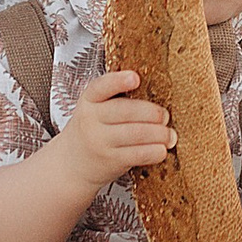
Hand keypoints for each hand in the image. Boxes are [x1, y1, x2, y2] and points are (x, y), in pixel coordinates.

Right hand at [49, 68, 173, 197]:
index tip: (135, 77)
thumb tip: (156, 100)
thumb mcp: (94, 109)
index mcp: (89, 100)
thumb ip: (115, 99)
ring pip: (137, 133)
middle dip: (152, 112)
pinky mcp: (111, 160)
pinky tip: (162, 149)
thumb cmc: (91, 131)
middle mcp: (91, 120)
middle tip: (165, 116)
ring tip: (169, 135)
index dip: (118, 81)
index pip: (101, 86)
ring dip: (160, 133)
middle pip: (127, 111)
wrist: (71, 164)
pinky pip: (138, 154)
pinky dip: (155, 151)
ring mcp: (100, 141)